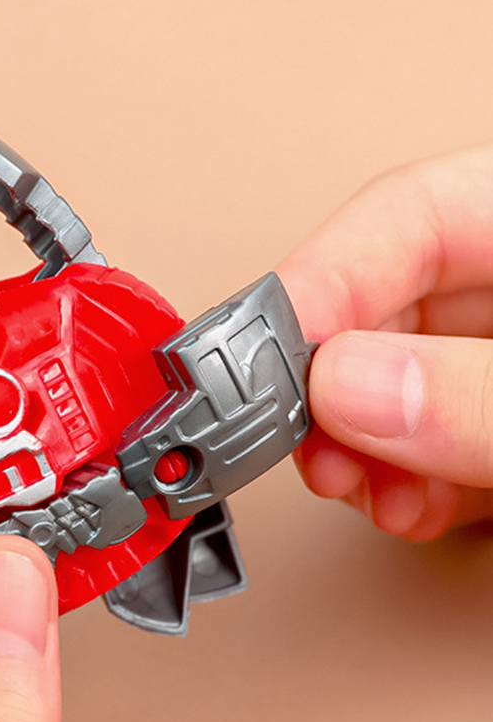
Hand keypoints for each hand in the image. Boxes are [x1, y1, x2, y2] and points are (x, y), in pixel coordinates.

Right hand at [278, 146, 492, 539]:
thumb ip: (479, 394)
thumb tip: (348, 386)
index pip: (407, 217)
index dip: (316, 282)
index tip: (252, 350)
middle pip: (382, 311)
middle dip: (329, 391)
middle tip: (297, 438)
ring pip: (388, 386)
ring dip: (351, 449)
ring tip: (352, 484)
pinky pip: (425, 443)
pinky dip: (397, 485)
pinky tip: (400, 504)